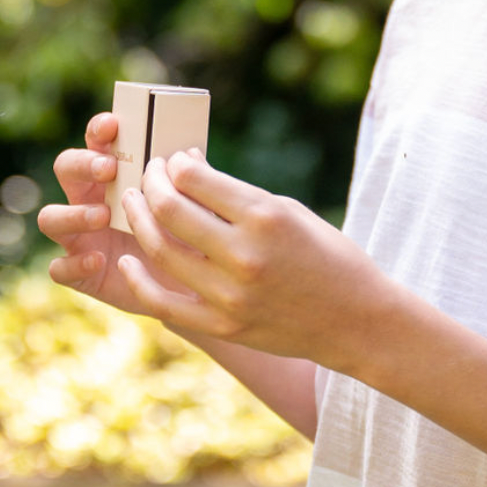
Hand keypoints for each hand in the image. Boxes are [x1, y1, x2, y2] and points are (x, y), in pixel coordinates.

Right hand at [37, 111, 193, 316]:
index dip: (98, 129)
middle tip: (109, 170)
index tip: (112, 126)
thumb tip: (189, 154)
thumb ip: (190, 184)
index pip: (96, 141)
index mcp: (115, 175)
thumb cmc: (187, 238)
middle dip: (82, 163)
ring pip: (49, 217)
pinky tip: (100, 260)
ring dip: (73, 213)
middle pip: (64, 167)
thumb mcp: (194, 209)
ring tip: (103, 216)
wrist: (189, 288)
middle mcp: (90, 199)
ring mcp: (79, 236)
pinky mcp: (79, 272)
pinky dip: (75, 263)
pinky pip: (59, 267)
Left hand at [119, 149, 388, 370]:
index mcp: (265, 217)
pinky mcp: (224, 326)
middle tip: (146, 176)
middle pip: (170, 210)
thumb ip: (238, 198)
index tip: (174, 160)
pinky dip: (139, 280)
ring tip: (133, 204)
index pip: (195, 179)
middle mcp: (244, 255)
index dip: (175, 164)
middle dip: (151, 185)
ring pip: (161, 251)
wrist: (358, 322)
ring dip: (140, 221)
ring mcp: (231, 295)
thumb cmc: (328, 256)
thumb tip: (190, 174)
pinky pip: (164, 304)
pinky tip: (128, 262)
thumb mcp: (290, 212)